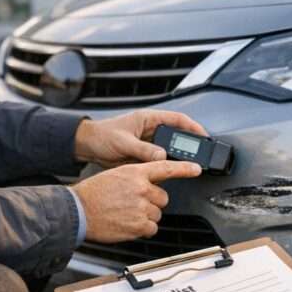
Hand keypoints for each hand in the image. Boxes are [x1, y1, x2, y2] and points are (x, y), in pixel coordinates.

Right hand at [72, 160, 200, 242]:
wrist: (78, 210)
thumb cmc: (93, 193)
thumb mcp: (116, 175)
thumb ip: (137, 177)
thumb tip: (151, 183)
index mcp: (136, 172)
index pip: (165, 167)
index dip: (184, 169)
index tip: (197, 169)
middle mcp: (141, 188)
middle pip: (163, 197)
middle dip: (152, 202)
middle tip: (133, 203)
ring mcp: (141, 207)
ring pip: (157, 214)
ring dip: (146, 216)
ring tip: (126, 214)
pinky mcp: (139, 225)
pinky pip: (152, 228)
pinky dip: (143, 229)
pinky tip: (128, 224)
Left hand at [74, 109, 208, 167]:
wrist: (87, 146)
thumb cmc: (101, 136)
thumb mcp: (124, 142)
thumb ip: (143, 149)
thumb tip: (161, 155)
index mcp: (148, 119)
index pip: (177, 119)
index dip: (193, 127)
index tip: (204, 136)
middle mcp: (151, 130)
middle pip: (177, 135)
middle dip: (188, 145)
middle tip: (198, 156)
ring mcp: (148, 143)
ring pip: (169, 149)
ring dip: (177, 157)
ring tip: (186, 165)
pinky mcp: (144, 154)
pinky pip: (160, 160)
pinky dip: (166, 165)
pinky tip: (170, 172)